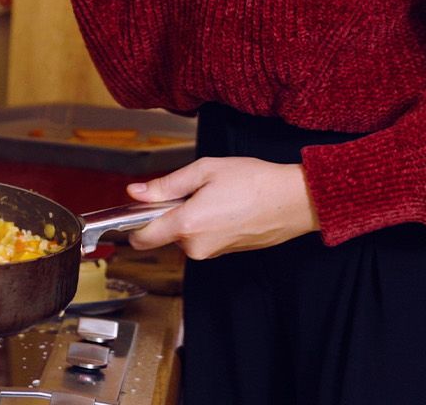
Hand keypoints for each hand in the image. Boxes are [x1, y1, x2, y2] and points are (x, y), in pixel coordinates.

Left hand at [123, 157, 319, 259]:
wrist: (294, 200)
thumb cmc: (254, 181)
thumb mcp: (204, 170)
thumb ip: (166, 184)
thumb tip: (136, 192)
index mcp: (187, 225)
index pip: (142, 238)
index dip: (131, 225)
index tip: (133, 212)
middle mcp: (197, 246)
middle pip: (165, 234)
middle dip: (171, 214)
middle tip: (194, 190)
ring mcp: (212, 253)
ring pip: (185, 236)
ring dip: (191, 218)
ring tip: (216, 197)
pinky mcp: (226, 254)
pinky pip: (204, 239)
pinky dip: (207, 225)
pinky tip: (227, 207)